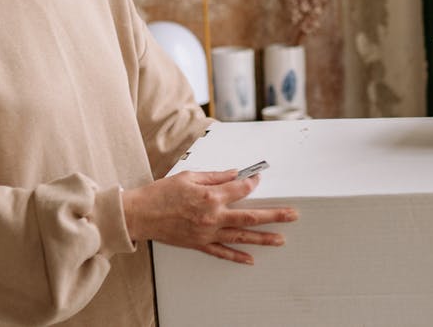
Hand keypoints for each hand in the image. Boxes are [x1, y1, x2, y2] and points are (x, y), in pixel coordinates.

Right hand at [122, 170, 297, 264]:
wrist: (139, 214)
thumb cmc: (160, 194)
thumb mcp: (189, 176)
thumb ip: (215, 176)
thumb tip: (234, 173)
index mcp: (210, 196)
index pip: (241, 189)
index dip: (253, 182)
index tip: (258, 178)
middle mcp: (212, 216)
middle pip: (250, 217)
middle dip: (275, 215)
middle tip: (292, 215)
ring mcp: (207, 233)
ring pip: (241, 237)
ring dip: (263, 238)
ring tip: (280, 239)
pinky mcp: (199, 244)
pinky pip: (222, 252)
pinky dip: (237, 256)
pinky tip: (251, 259)